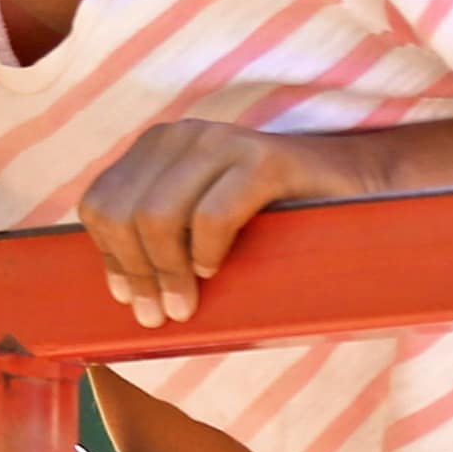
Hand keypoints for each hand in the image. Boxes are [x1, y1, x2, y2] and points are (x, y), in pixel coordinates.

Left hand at [78, 122, 326, 330]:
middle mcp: (182, 137)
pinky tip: (215, 270)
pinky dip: (207, 251)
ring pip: (158, 215)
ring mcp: (222, 142)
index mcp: (157, 148)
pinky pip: (212, 215)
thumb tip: (121, 293)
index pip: (101, 202)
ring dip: (167, 273)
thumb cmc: (270, 219)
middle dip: (136, 272)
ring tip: (184, 306)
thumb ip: (162, 237)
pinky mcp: (264, 160)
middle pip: (122, 212)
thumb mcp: (201, 221)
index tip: (125, 297)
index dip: (107, 255)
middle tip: (157, 314)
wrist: (352, 185)